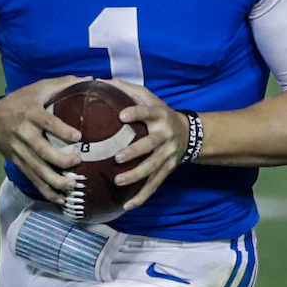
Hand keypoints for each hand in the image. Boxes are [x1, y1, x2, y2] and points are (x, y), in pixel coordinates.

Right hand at [0, 76, 87, 204]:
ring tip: (72, 186)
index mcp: (30, 113)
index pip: (47, 123)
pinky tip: (60, 199)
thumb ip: (63, 84)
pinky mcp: (18, 162)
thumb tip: (92, 79)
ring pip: (37, 169)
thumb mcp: (38, 88)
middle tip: (78, 162)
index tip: (78, 136)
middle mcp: (24, 133)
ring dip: (55, 181)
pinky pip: (33, 179)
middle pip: (41, 150)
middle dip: (60, 160)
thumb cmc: (21, 101)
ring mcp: (20, 150)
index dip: (61, 130)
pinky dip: (46, 191)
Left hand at [108, 79, 191, 212]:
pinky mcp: (167, 170)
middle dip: (135, 151)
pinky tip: (127, 205)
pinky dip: (142, 197)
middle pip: (151, 145)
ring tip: (118, 181)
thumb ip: (126, 89)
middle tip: (118, 157)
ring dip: (136, 176)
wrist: (189, 134)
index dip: (136, 113)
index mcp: (159, 115)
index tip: (121, 115)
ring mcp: (167, 155)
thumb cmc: (159, 113)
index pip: (148, 112)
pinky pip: (154, 185)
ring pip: (153, 168)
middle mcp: (165, 135)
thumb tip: (97, 80)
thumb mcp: (148, 97)